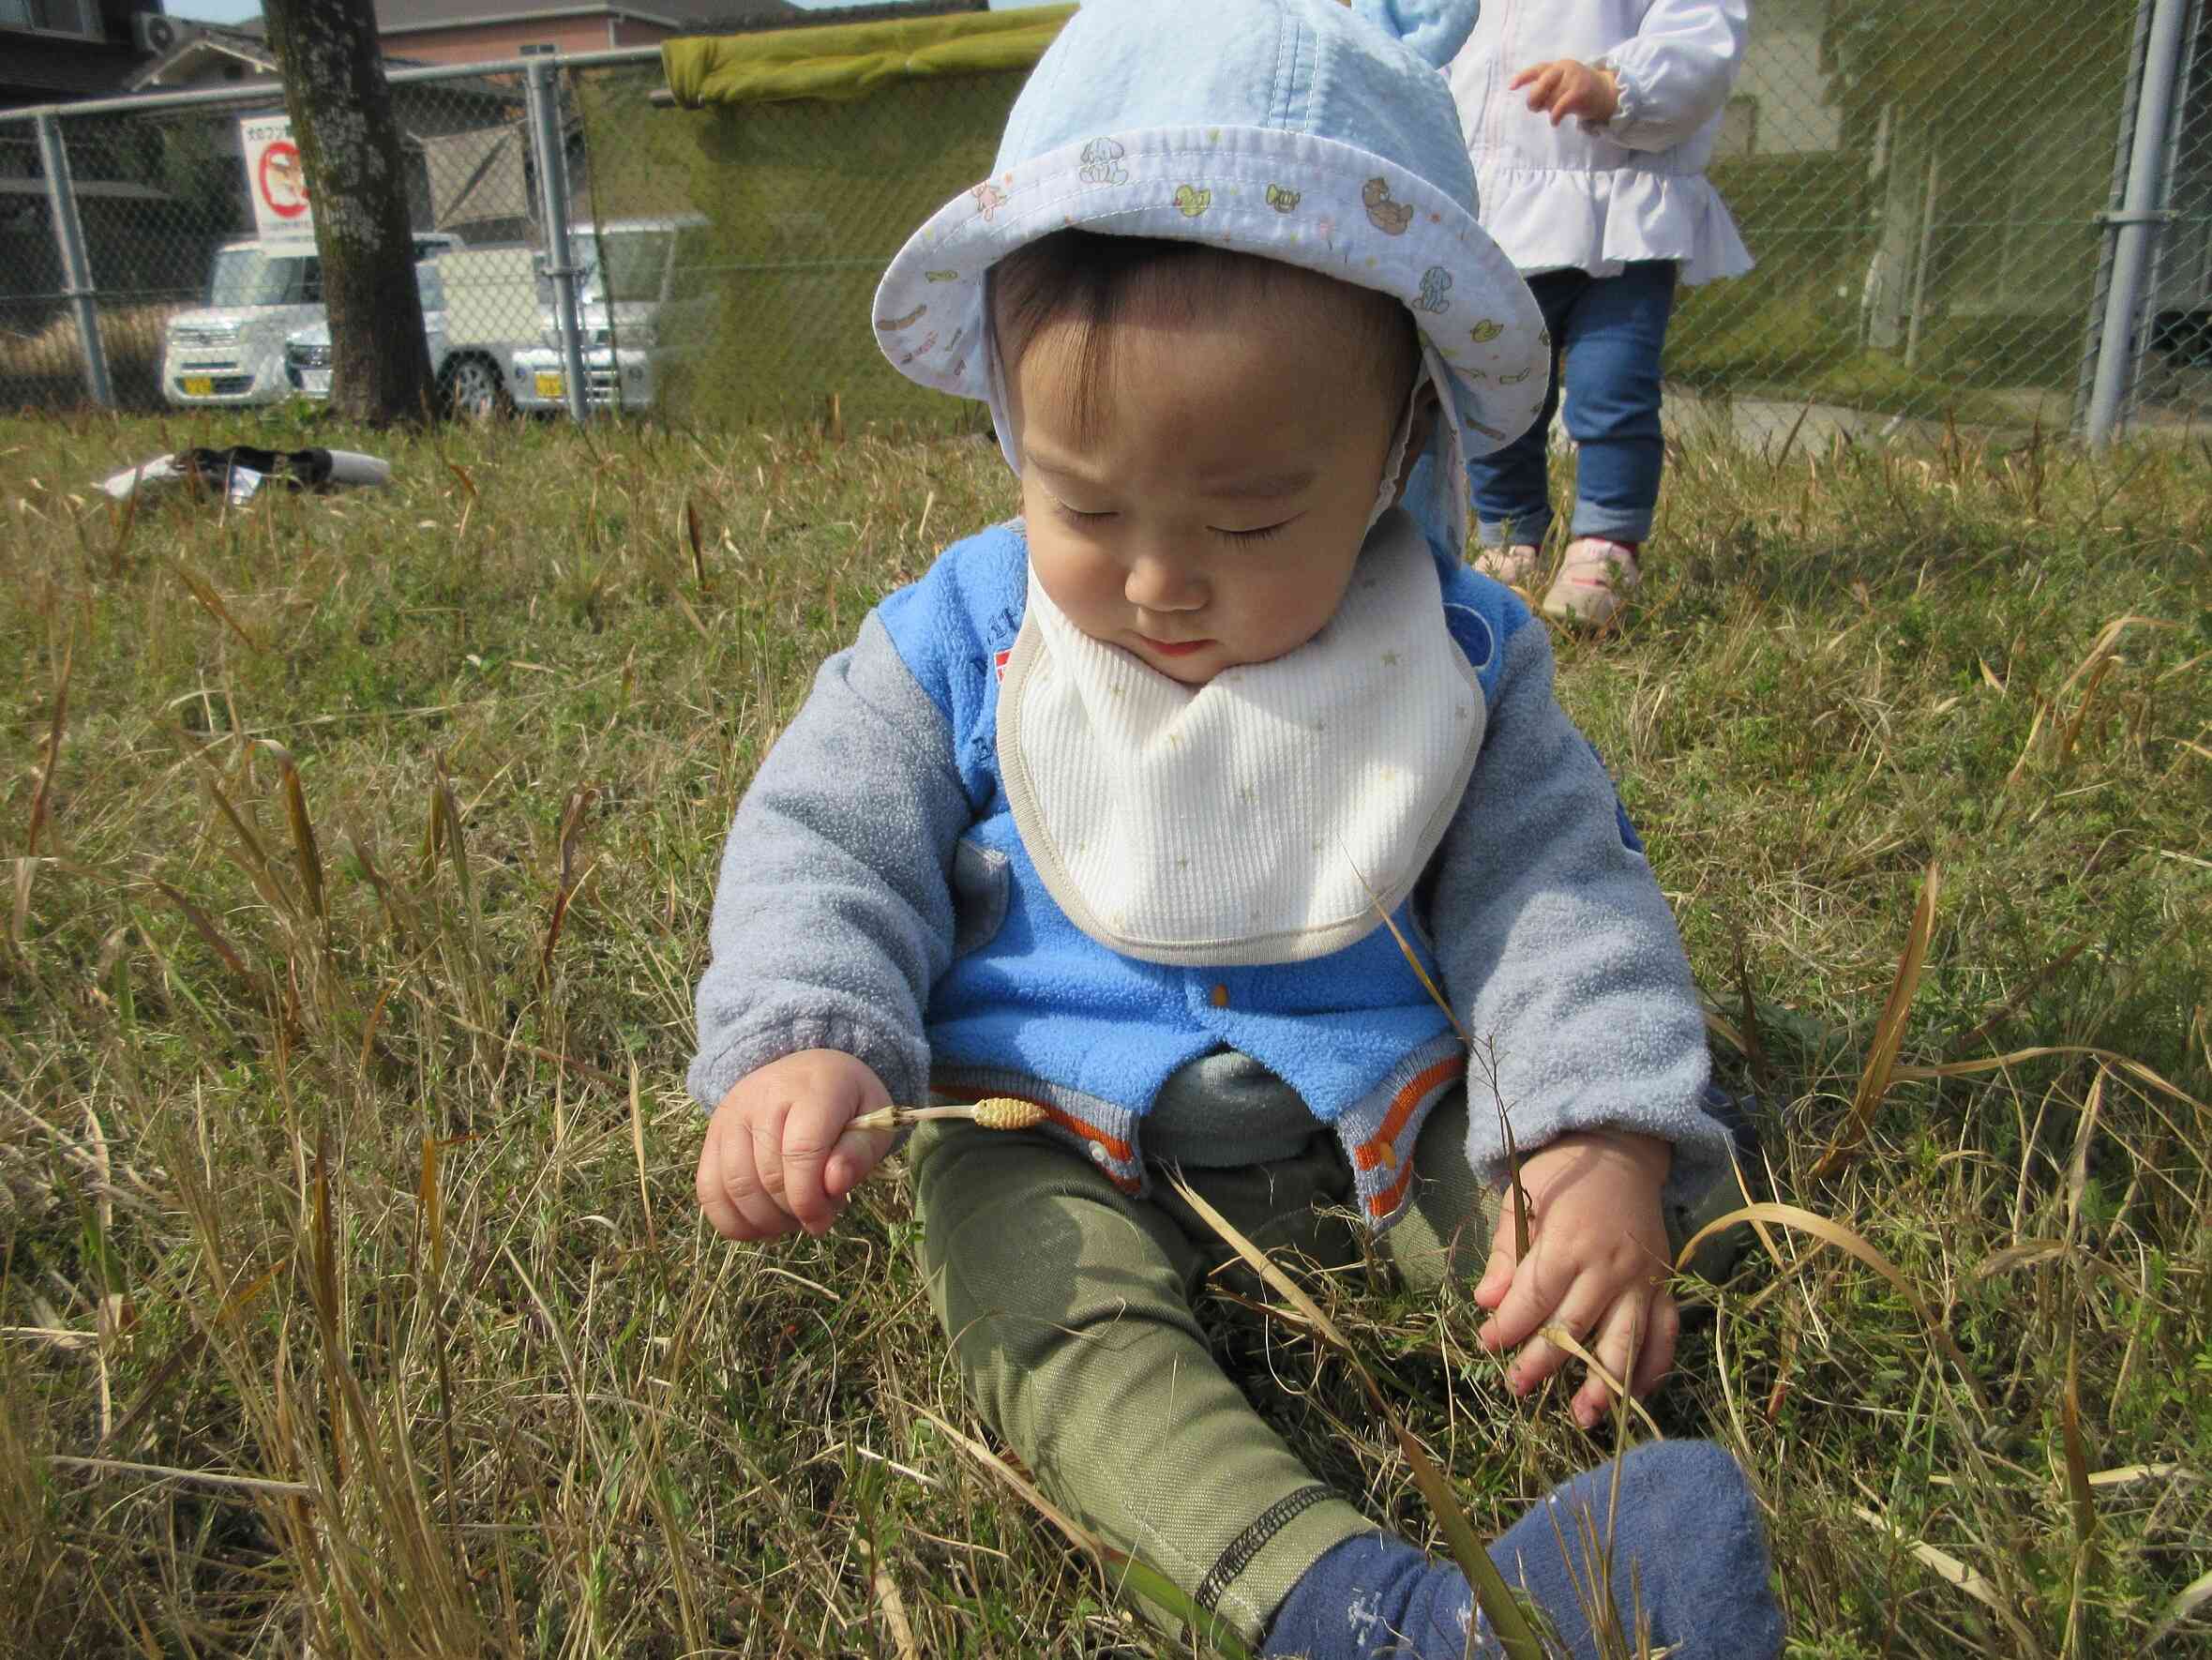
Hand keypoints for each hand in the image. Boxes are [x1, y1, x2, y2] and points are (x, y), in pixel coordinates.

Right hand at [695, 1049, 895, 1240]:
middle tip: (815, 1217)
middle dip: (792, 1212)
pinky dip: (732, 1221)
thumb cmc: (847, 1106)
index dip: (811, 1198)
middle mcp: (763, 1094)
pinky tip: (761, 1226)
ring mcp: (731, 1113)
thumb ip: (859, 1154)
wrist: (809, 1074)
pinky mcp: (712, 1134)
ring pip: (735, 1185)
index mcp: (813, 1087)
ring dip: (764, 1220)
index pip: (801, 1151)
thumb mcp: (873, 1123)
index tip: (824, 1219)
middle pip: (767, 1174)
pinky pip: (708, 1189)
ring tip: (791, 1220)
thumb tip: (833, 1185)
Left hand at [1473, 1129, 1676, 1428]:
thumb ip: (1505, 1253)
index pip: (1535, 1296)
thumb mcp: (1522, 1199)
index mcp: (1570, 1241)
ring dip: (1605, 1382)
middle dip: (1543, 1362)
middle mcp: (1610, 1266)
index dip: (1509, 1326)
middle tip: (1517, 1388)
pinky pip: (1665, 1334)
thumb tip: (1486, 1301)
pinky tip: (1634, 1394)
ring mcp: (1643, 1279)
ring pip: (1626, 1340)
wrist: (1621, 1152)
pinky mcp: (1664, 1286)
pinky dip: (1653, 1367)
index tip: (1486, 1344)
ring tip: (1583, 1416)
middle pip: (1575, 1326)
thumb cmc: (1562, 1176)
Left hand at [1509, 58, 1620, 126]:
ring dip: (1548, 109)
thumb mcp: (1563, 83)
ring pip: (1550, 98)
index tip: (1511, 87)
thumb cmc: (1578, 90)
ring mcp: (1573, 79)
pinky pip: (1559, 107)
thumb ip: (1548, 88)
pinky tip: (1554, 122)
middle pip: (1541, 84)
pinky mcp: (1579, 92)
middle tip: (1535, 108)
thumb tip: (1532, 102)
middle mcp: (1564, 68)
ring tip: (1554, 112)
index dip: (1523, 78)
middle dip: (1534, 98)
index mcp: (1557, 66)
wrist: (1605, 92)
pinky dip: (1554, 116)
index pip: (1537, 69)